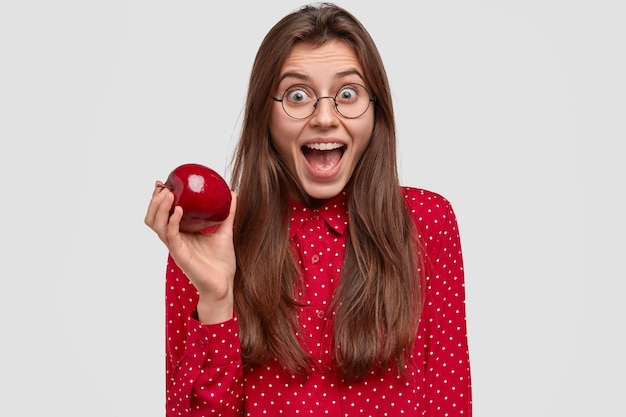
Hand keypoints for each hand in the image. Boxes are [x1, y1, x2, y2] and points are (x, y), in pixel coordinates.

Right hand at [144, 181, 236, 322]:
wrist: (225, 283)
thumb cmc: (222, 261)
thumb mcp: (225, 230)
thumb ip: (227, 212)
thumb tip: (232, 192)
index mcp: (181, 233)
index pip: (162, 214)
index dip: (158, 199)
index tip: (163, 182)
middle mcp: (174, 239)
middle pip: (153, 218)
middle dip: (154, 201)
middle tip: (162, 186)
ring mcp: (175, 247)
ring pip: (156, 225)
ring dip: (159, 208)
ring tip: (168, 194)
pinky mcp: (180, 255)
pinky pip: (171, 235)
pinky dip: (172, 221)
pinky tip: (178, 210)